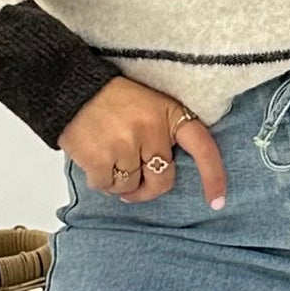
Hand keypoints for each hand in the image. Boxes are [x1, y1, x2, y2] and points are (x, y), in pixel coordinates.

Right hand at [59, 76, 227, 209]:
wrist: (72, 88)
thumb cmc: (114, 101)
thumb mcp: (151, 106)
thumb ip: (164, 136)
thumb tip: (162, 178)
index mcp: (170, 114)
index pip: (203, 147)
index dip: (213, 177)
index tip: (217, 202)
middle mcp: (153, 130)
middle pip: (163, 180)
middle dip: (147, 188)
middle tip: (134, 180)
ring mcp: (127, 145)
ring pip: (131, 186)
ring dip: (119, 180)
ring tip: (107, 154)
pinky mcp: (101, 158)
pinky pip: (107, 186)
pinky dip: (100, 179)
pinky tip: (94, 157)